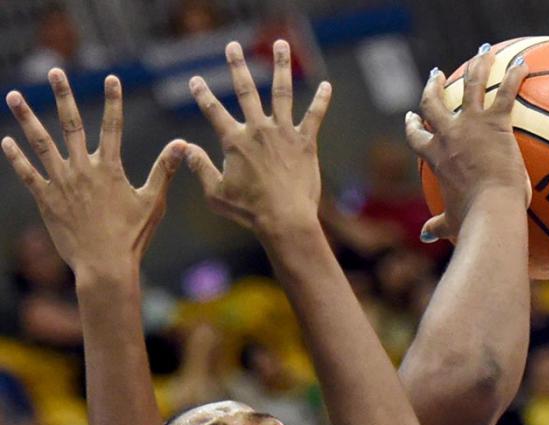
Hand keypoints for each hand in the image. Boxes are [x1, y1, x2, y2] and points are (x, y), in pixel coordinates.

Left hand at [2, 70, 184, 278]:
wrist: (104, 266)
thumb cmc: (131, 238)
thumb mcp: (153, 203)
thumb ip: (165, 170)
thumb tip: (182, 144)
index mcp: (110, 169)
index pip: (113, 127)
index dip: (113, 101)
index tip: (112, 78)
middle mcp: (83, 170)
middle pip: (72, 124)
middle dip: (63, 96)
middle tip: (55, 72)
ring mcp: (62, 183)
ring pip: (42, 143)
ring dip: (27, 118)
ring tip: (14, 96)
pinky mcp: (47, 200)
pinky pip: (28, 174)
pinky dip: (16, 157)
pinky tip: (6, 141)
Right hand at [186, 39, 330, 238]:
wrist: (284, 219)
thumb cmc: (249, 211)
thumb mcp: (216, 193)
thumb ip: (201, 168)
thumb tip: (186, 149)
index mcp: (234, 141)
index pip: (214, 112)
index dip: (203, 94)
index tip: (196, 79)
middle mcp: (258, 130)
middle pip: (246, 91)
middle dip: (238, 66)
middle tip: (233, 47)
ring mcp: (283, 133)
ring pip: (281, 91)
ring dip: (280, 65)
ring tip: (280, 44)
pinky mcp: (305, 143)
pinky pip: (314, 116)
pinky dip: (321, 100)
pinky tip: (326, 86)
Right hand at [406, 48, 529, 241]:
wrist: (490, 211)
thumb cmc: (471, 221)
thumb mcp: (451, 223)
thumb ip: (438, 225)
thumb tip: (426, 236)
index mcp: (435, 159)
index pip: (416, 137)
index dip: (413, 125)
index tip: (412, 116)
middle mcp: (448, 136)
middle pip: (434, 103)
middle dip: (434, 86)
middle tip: (436, 75)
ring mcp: (471, 126)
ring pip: (470, 85)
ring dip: (477, 67)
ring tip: (483, 54)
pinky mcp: (495, 123)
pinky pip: (506, 91)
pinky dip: (515, 75)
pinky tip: (523, 62)